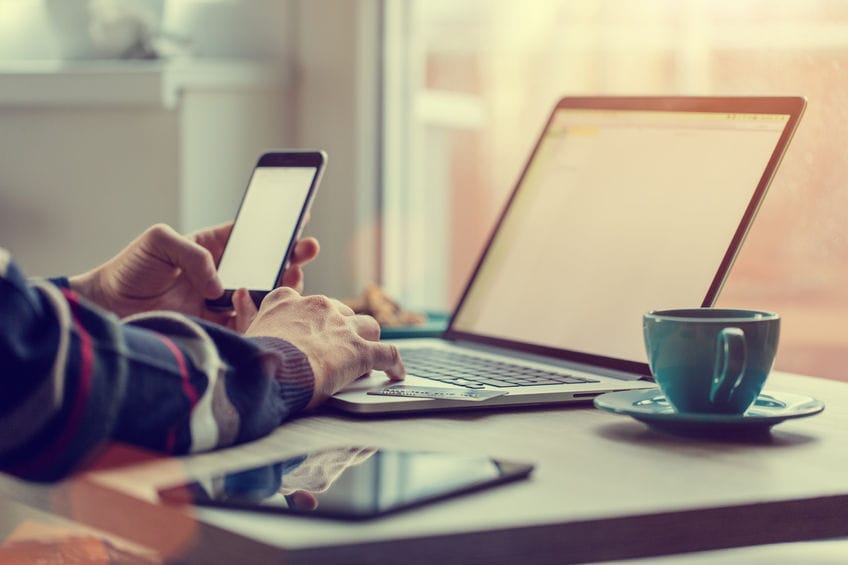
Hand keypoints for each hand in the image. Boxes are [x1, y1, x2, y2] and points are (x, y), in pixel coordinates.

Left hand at [68, 223, 319, 330]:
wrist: (109, 309)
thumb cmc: (130, 269)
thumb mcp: (159, 241)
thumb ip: (194, 254)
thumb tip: (219, 286)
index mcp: (211, 248)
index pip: (250, 236)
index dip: (275, 228)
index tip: (299, 218)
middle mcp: (221, 274)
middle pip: (265, 265)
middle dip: (291, 255)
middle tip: (308, 248)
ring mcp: (221, 302)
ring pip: (263, 295)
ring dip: (283, 286)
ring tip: (294, 275)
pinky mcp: (216, 327)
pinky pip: (246, 323)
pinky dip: (258, 316)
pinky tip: (261, 304)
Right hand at [243, 287, 404, 408]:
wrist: (266, 372)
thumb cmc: (250, 358)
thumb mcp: (246, 331)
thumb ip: (247, 313)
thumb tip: (241, 293)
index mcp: (288, 301)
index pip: (306, 302)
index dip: (312, 318)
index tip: (312, 330)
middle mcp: (319, 307)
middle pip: (340, 313)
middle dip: (342, 330)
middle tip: (338, 350)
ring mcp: (342, 328)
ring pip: (368, 326)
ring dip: (368, 340)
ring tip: (368, 356)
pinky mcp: (360, 350)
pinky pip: (387, 354)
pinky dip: (394, 363)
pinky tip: (397, 373)